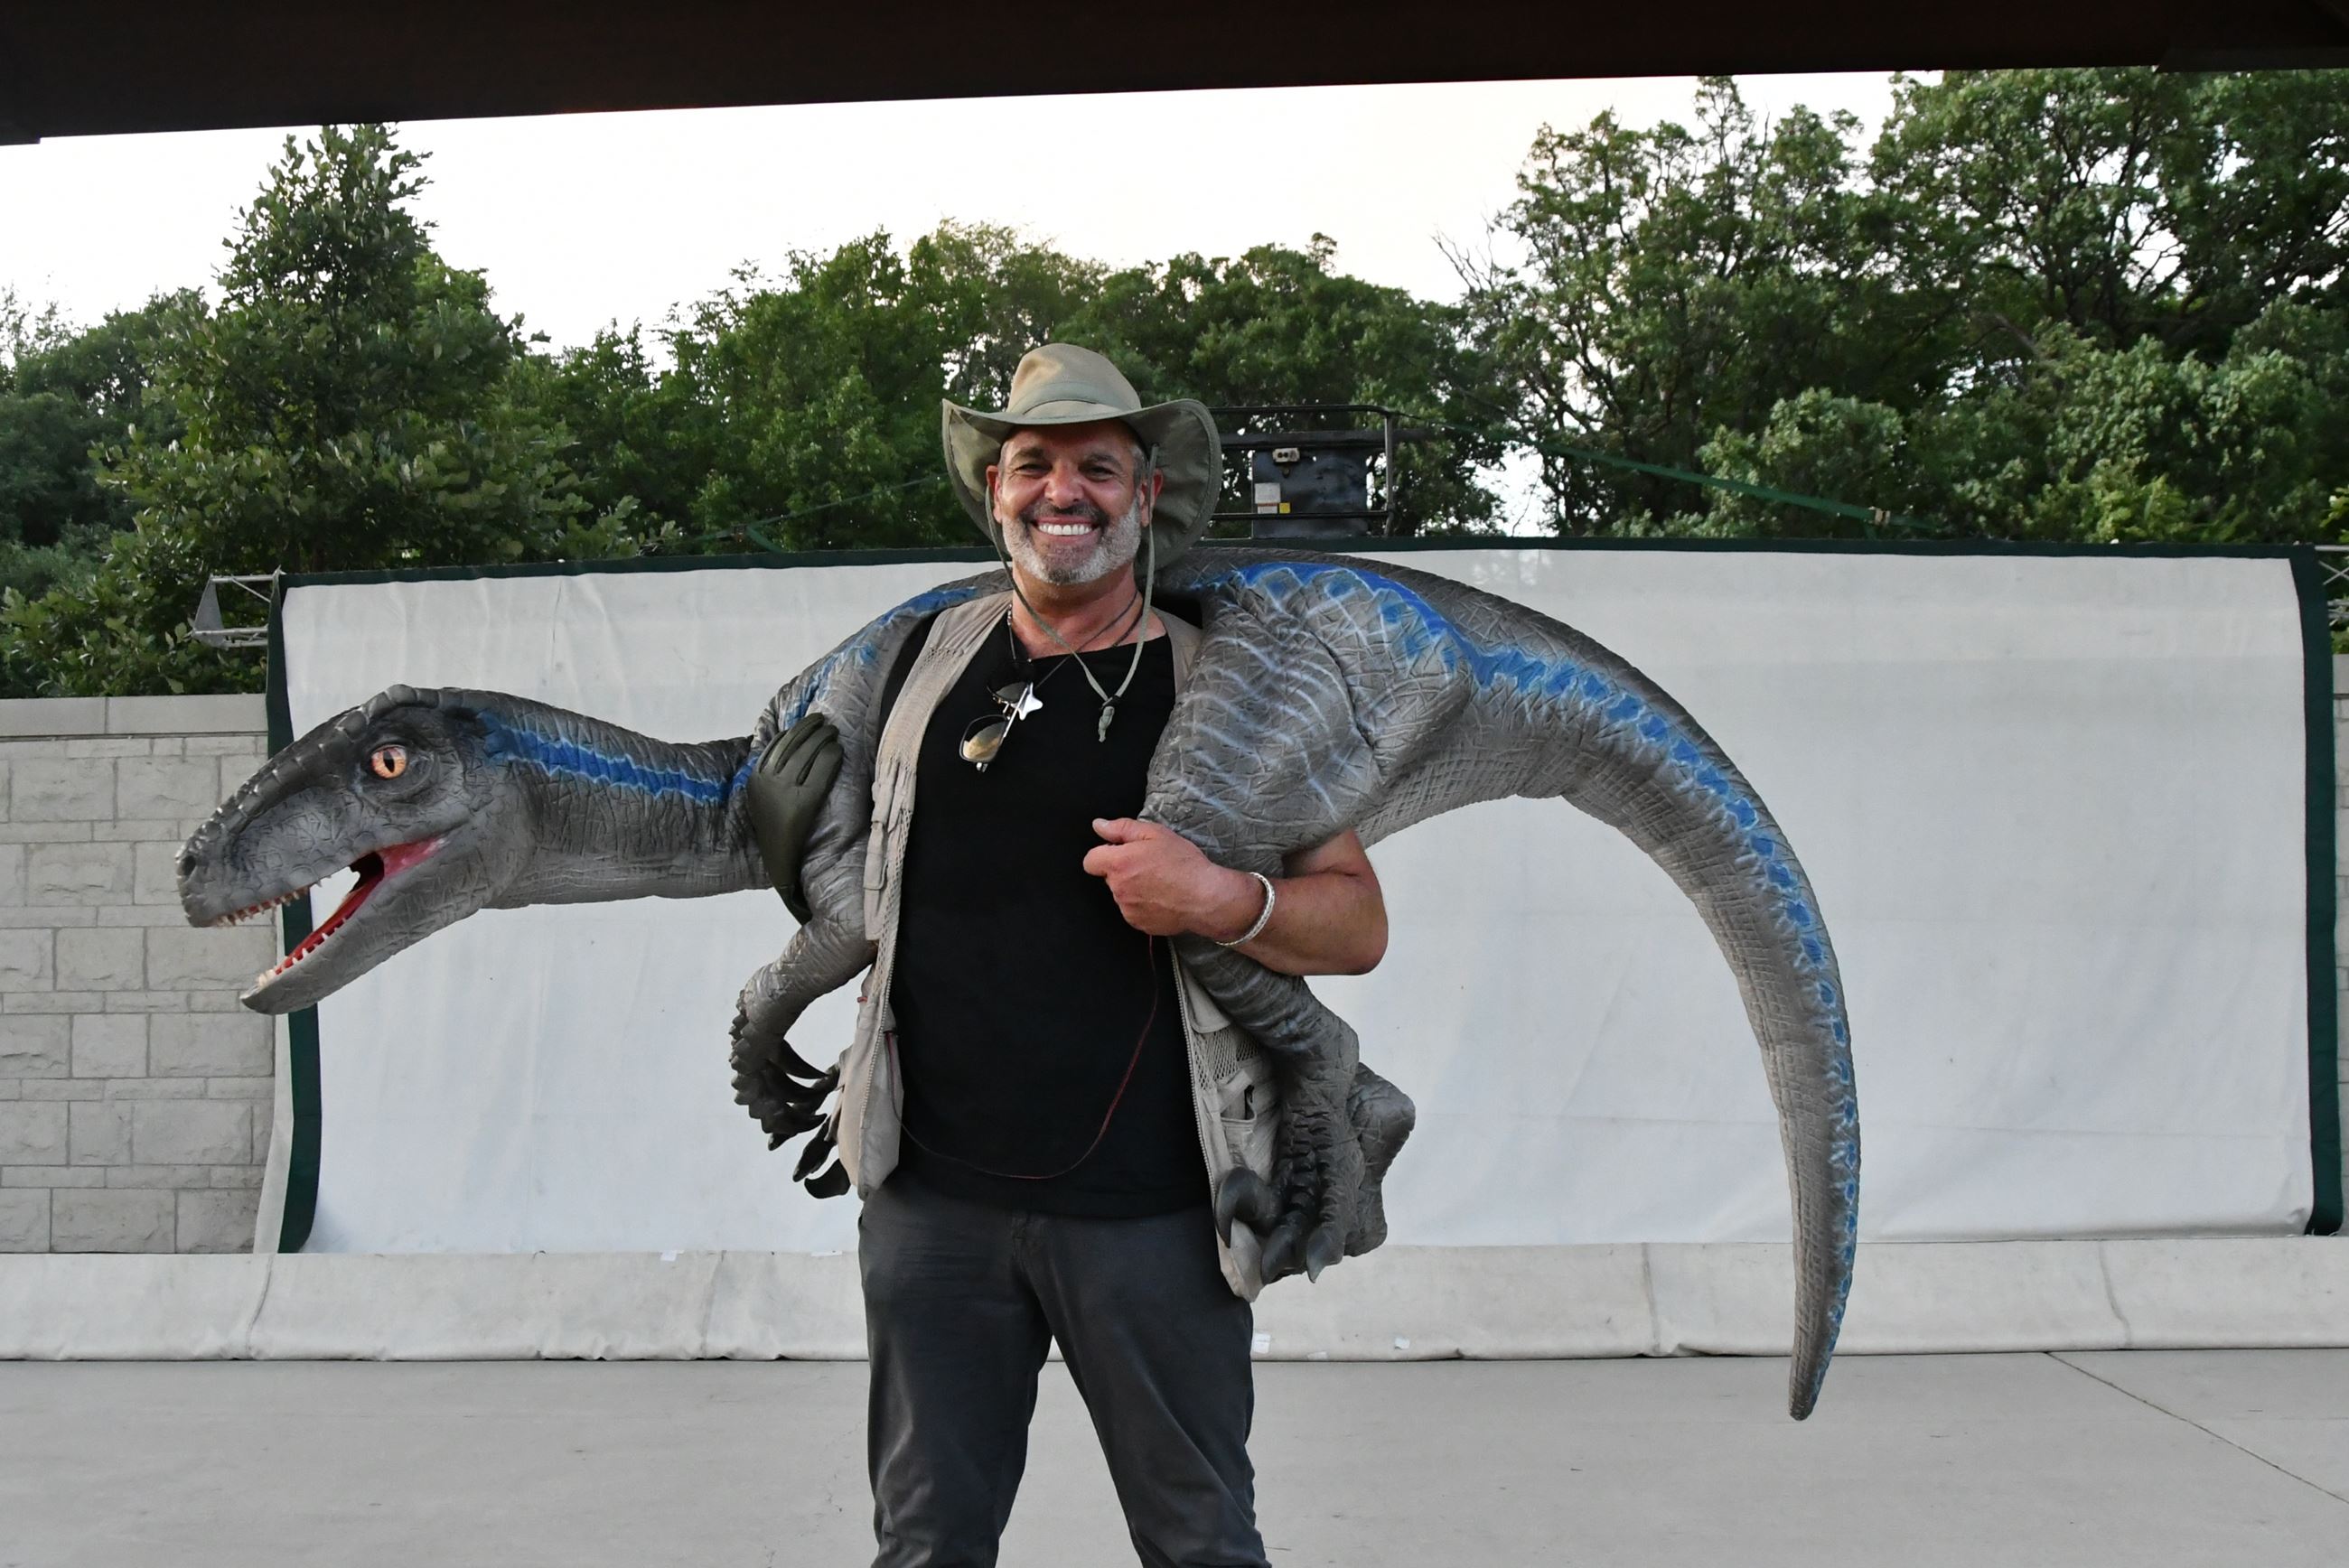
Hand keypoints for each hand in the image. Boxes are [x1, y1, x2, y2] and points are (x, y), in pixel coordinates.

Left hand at [1083, 818, 1258, 939]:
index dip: (1103, 855)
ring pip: (1122, 894)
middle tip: (1150, 865)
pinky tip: (1162, 897)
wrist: (1205, 897)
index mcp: (1118, 864)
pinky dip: (1143, 905)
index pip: (1090, 861)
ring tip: (1160, 883)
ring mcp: (1127, 909)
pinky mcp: (1138, 923)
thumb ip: (1122, 828)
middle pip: (1109, 877)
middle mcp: (1118, 888)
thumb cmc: (1184, 864)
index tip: (1121, 854)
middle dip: (1123, 870)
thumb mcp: (1155, 834)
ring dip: (1133, 888)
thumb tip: (1098, 825)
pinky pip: (1133, 911)